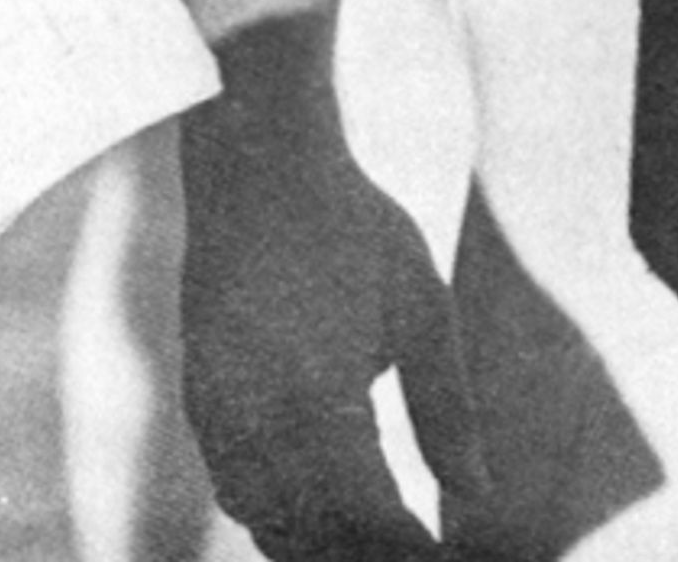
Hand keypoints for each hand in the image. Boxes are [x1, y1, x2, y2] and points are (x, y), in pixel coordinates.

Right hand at [179, 17, 482, 560]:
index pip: (370, 521)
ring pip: (262, 517)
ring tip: (371, 545)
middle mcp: (257, 415)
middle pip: (312, 535)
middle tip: (419, 553)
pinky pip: (231, 481)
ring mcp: (218, 406)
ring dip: (314, 545)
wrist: (256, 156)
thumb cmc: (353, 223)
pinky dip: (271, 514)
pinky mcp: (199, 390)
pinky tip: (310, 521)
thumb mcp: (422, 307)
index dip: (409, 552)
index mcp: (319, 398)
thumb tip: (478, 497)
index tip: (450, 560)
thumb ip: (447, 410)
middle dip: (363, 556)